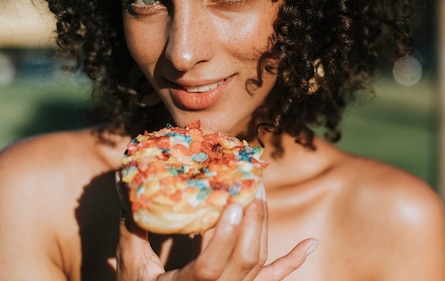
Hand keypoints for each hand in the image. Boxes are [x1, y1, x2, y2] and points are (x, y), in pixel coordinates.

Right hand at [115, 184, 318, 280]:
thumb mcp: (130, 264)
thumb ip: (131, 227)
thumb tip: (125, 182)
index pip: (211, 266)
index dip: (224, 237)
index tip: (232, 203)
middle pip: (245, 259)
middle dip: (252, 219)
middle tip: (251, 184)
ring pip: (259, 261)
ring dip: (263, 225)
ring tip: (260, 191)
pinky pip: (274, 278)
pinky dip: (293, 260)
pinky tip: (310, 242)